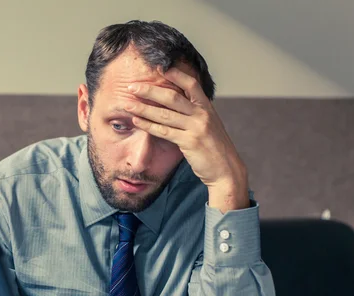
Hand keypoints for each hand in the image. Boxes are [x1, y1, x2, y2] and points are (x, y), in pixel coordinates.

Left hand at [124, 67, 249, 211]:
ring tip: (127, 104)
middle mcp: (202, 114)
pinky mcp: (190, 142)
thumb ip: (194, 113)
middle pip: (172, 96)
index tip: (158, 67)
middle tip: (131, 86)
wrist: (226, 170)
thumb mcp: (208, 125)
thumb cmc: (214, 148)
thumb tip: (175, 103)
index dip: (175, 73)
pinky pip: (164, 131)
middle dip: (149, 90)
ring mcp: (197, 127)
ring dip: (143, 108)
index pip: (190, 83)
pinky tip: (136, 121)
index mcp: (207, 107)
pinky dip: (148, 125)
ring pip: (164, 114)